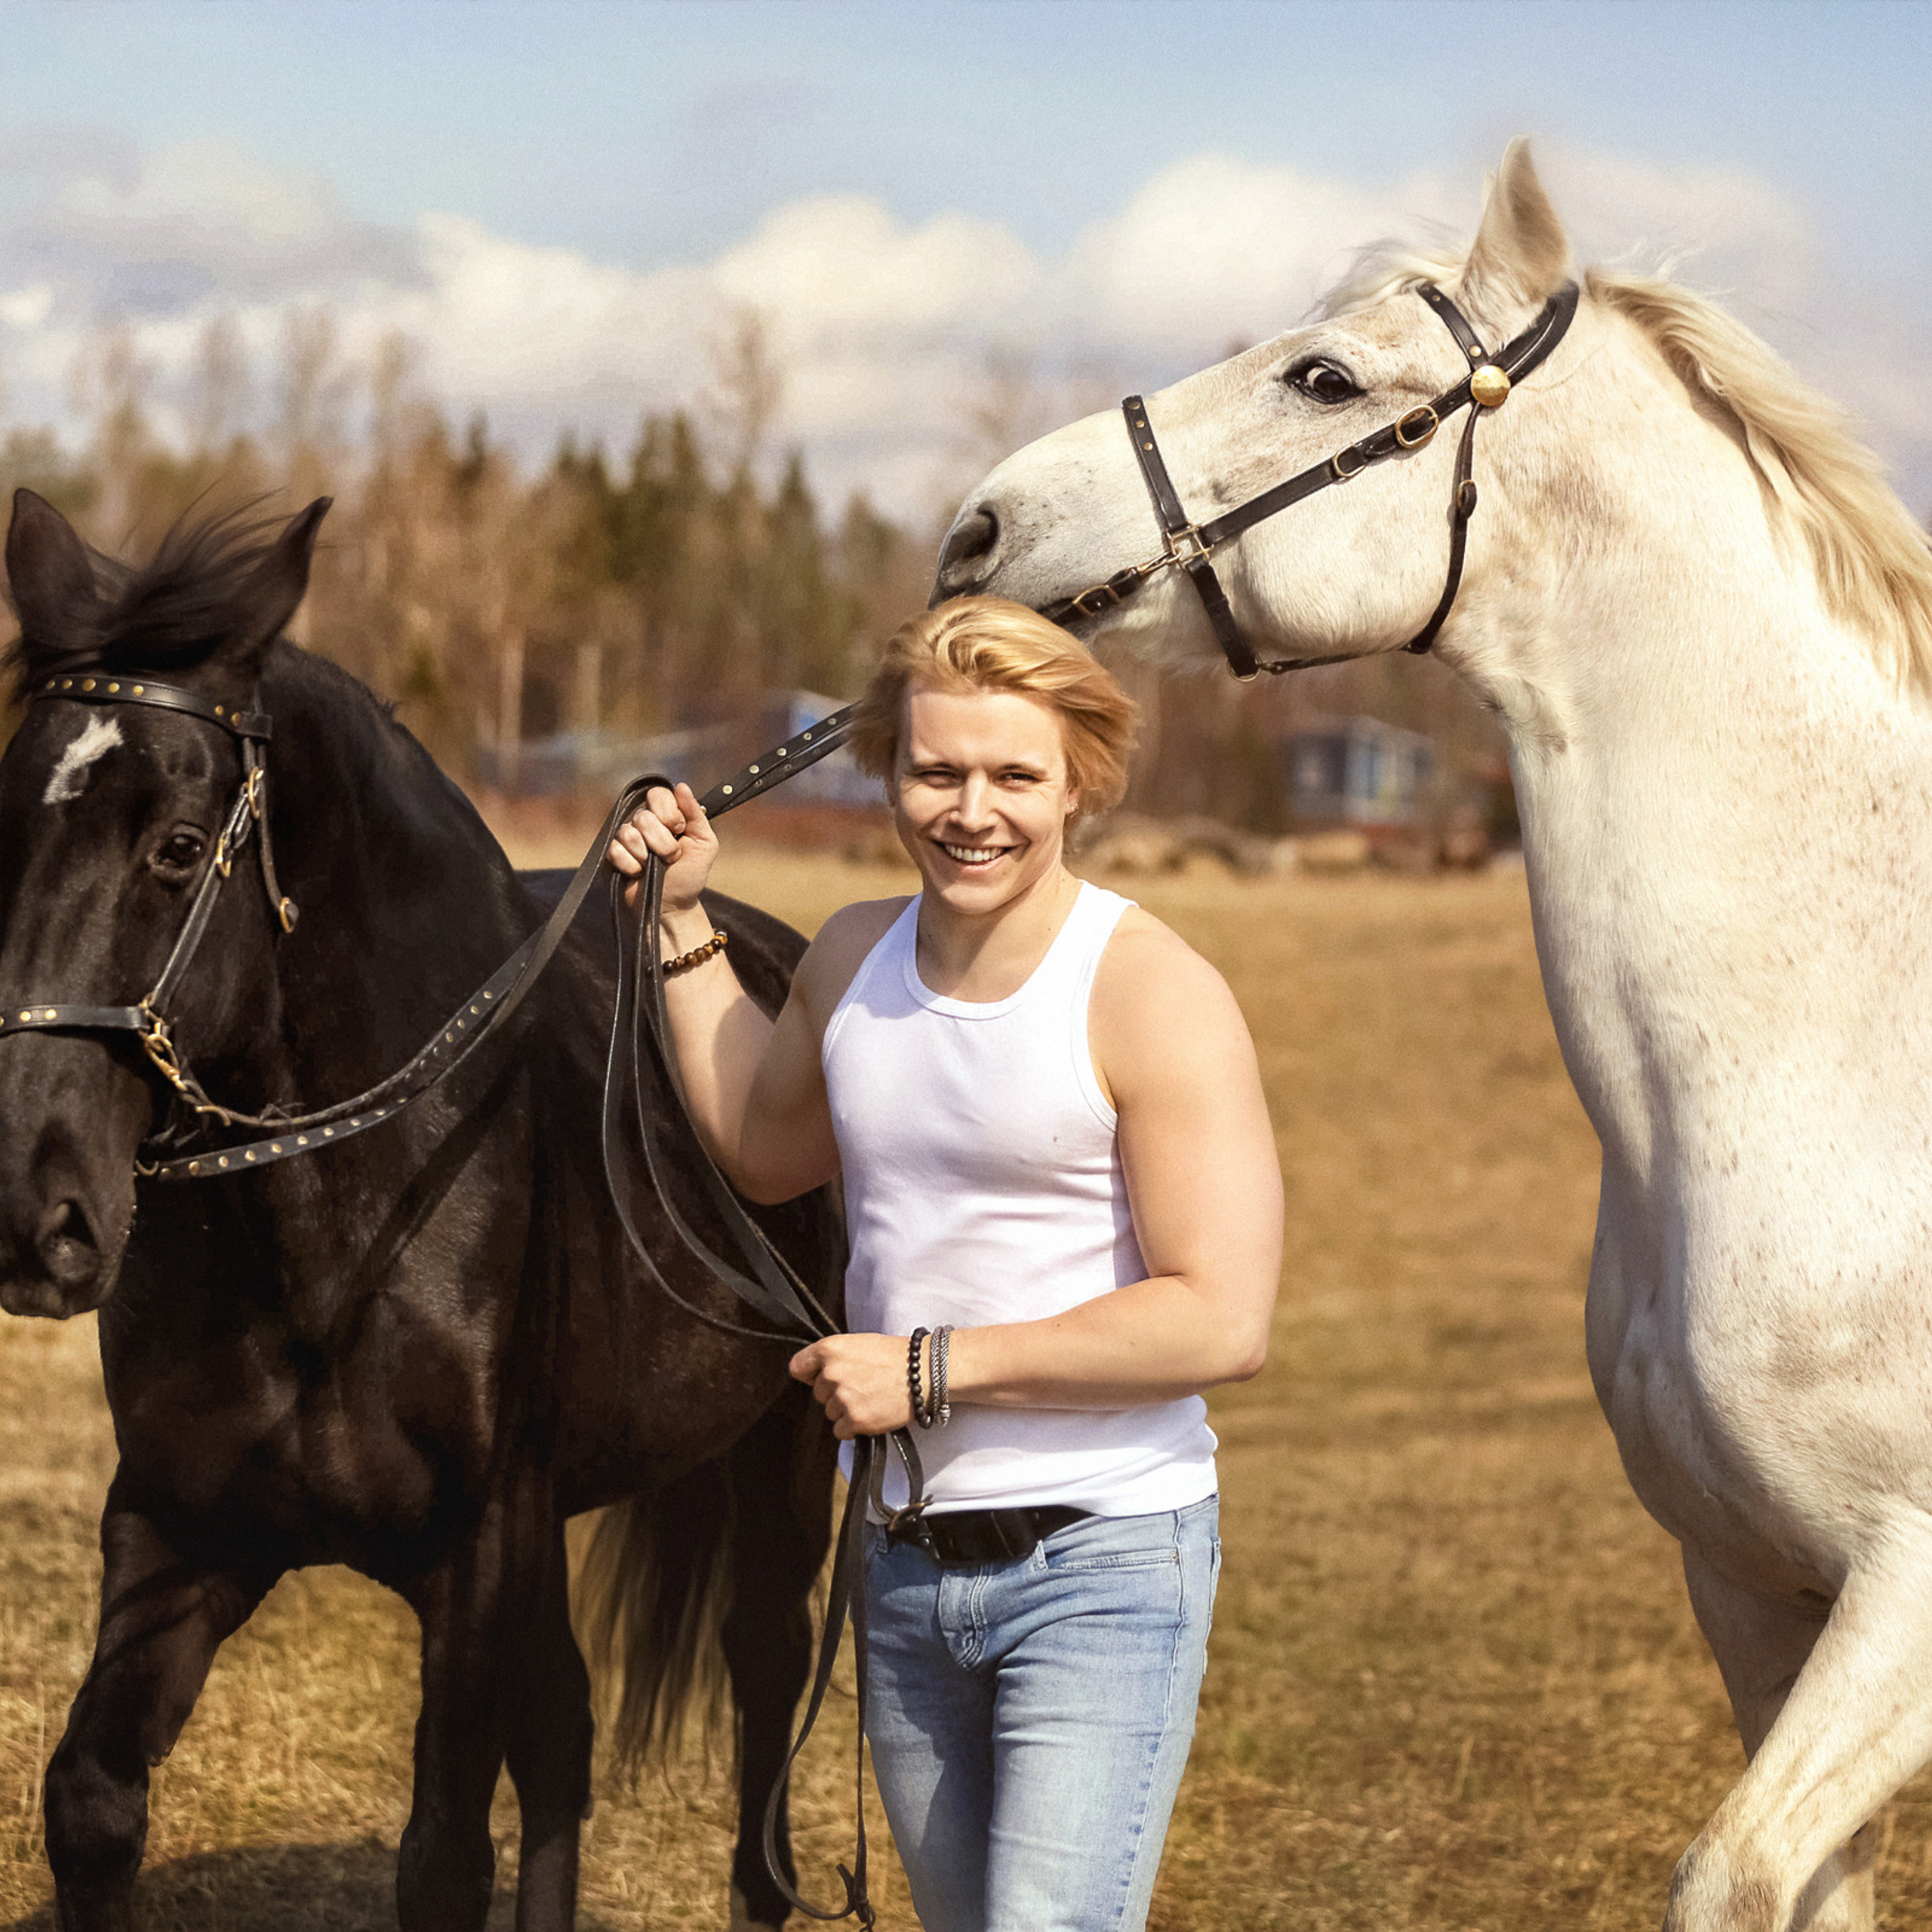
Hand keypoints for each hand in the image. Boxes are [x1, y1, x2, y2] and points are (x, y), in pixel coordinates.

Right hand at [607, 781, 716, 914]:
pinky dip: (632, 866)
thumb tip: (682, 786)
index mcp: (666, 814)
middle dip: (662, 842)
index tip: (680, 831)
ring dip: (648, 856)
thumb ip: (696, 814)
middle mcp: (644, 821)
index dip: (670, 814)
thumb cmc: (690, 874)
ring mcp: (626, 837)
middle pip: (643, 816)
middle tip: (671, 856)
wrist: (673, 906)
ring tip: (654, 866)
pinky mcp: (612, 855)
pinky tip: (639, 873)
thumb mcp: (705, 844)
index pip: (658, 794)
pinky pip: (615, 851)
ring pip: (629, 833)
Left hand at [790, 1334, 913, 1439]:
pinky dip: (854, 1427)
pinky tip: (871, 1412)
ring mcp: (842, 1398)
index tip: (822, 1377)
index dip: (811, 1374)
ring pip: (831, 1413)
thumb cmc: (895, 1356)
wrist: (924, 1372)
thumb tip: (819, 1373)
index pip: (798, 1367)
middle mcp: (831, 1373)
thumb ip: (834, 1358)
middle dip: (836, 1393)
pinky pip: (841, 1431)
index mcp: (830, 1349)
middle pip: (818, 1394)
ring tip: (871, 1397)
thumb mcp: (858, 1343)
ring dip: (847, 1410)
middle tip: (862, 1385)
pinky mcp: (854, 1420)